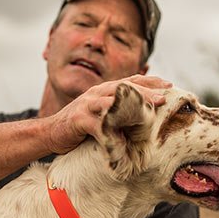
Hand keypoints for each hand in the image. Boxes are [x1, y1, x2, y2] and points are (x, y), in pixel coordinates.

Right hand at [45, 74, 171, 153]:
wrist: (49, 134)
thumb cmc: (78, 128)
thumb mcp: (101, 117)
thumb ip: (117, 115)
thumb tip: (141, 121)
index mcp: (103, 91)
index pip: (130, 81)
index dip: (150, 81)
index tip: (169, 85)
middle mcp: (96, 93)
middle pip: (125, 87)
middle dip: (146, 90)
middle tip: (164, 97)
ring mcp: (87, 104)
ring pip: (114, 100)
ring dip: (133, 103)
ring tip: (150, 109)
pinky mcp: (80, 119)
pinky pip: (99, 123)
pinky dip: (112, 130)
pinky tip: (125, 136)